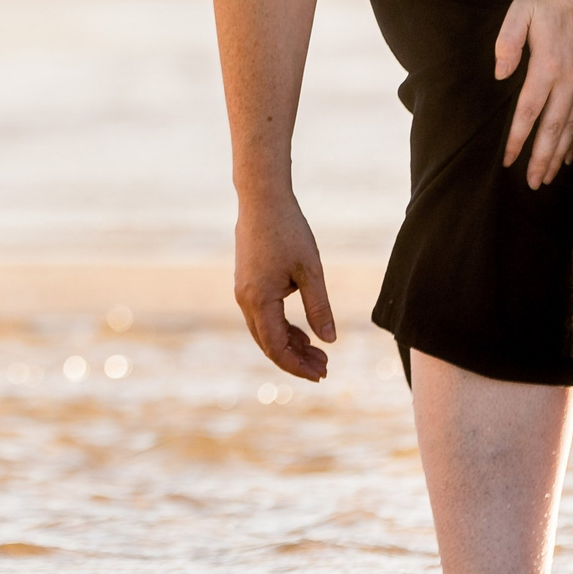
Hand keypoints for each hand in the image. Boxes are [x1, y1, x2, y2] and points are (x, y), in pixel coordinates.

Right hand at [233, 190, 335, 381]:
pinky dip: (282, 328)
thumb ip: (319, 308)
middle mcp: (245, 300)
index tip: (322, 373)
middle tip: (325, 367)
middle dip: (296, 360)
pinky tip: (303, 332)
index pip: (277, 347)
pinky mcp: (247, 283)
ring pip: (265, 331)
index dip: (298, 365)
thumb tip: (329, 340)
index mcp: (259, 300)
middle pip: (268, 344)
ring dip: (290, 345)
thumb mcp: (311, 271)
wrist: (262, 199)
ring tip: (318, 352)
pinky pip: (262, 316)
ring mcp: (243, 291)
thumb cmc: (288, 231)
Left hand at [494, 0, 572, 188]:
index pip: (529, 112)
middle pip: (553, 128)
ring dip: (558, 154)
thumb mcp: (518, 13)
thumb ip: (507, 43)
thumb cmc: (543, 0)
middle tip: (532, 184)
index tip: (507, 161)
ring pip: (570, 126)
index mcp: (547, 67)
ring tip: (548, 178)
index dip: (517, 138)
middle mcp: (567, 80)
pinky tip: (568, 155)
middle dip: (542, 158)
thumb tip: (500, 75)